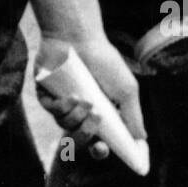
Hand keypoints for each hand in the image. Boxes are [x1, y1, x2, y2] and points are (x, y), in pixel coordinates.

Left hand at [36, 33, 146, 159]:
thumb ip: (133, 116)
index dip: (99, 148)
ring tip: (87, 102)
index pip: (98, 138)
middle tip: (95, 124)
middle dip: (86, 136)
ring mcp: (62, 101)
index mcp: (100, 111)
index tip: (103, 150)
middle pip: (78, 136)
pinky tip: (72, 97)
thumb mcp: (126, 90)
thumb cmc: (105, 61)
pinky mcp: (46, 92)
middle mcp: (80, 109)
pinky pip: (51, 110)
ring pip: (65, 124)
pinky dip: (62, 108)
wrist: (80, 36)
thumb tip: (141, 139)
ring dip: (76, 118)